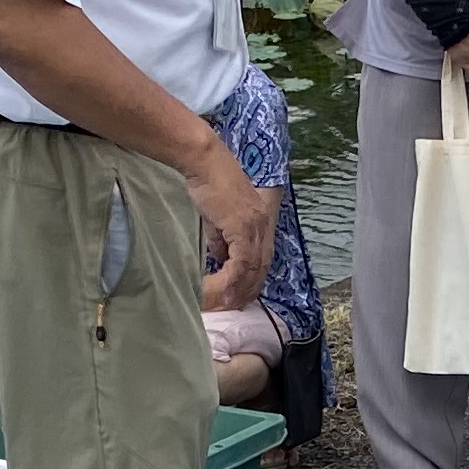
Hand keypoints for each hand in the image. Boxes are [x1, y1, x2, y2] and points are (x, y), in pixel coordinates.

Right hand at [193, 155, 269, 312]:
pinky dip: (231, 279)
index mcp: (260, 221)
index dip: (254, 279)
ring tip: (225, 303)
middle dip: (249, 290)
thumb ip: (222, 238)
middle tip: (233, 306)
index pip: (263, 258)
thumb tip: (220, 257)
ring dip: (239, 289)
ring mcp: (254, 226)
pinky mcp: (242, 227)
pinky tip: (222, 289)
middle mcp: (263, 225)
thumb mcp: (218, 217)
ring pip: (252, 268)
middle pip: (262, 267)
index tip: (242, 294)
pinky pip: (241, 262)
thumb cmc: (208, 184)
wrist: (204, 162)